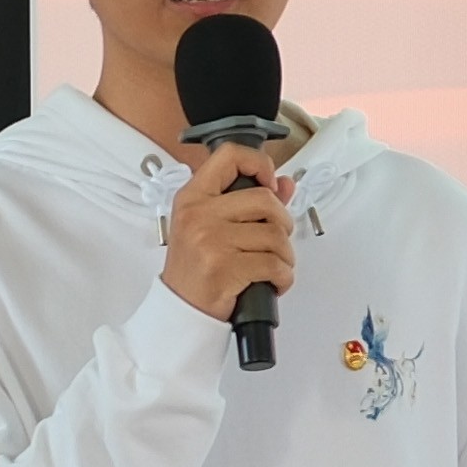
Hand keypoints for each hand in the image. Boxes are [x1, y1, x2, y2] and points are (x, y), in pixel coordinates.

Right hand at [161, 153, 296, 321]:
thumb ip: (250, 203)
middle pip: (265, 200)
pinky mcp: (224, 268)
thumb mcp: (211, 227)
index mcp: (193, 197)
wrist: (180, 311)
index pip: (229, 156)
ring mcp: (210, 240)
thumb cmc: (197, 269)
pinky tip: (271, 283)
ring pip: (275, 235)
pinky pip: (275, 265)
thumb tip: (285, 184)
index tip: (270, 184)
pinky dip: (283, 277)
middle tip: (275, 241)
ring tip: (272, 267)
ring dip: (285, 256)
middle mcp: (199, 214)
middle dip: (282, 223)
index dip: (259, 163)